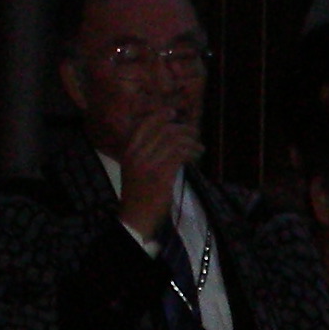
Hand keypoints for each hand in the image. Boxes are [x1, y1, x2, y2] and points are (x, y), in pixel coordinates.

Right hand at [115, 112, 201, 236]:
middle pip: (163, 131)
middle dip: (183, 129)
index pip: (144, 125)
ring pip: (174, 142)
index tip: (173, 112)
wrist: (135, 216)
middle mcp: (137, 155)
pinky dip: (191, 153)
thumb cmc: (138, 193)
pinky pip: (180, 156)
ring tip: (199, 147)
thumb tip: (169, 137)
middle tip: (194, 132)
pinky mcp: (161, 176)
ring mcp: (148, 165)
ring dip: (191, 142)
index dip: (160, 116)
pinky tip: (197, 156)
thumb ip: (146, 152)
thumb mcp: (135, 167)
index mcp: (128, 151)